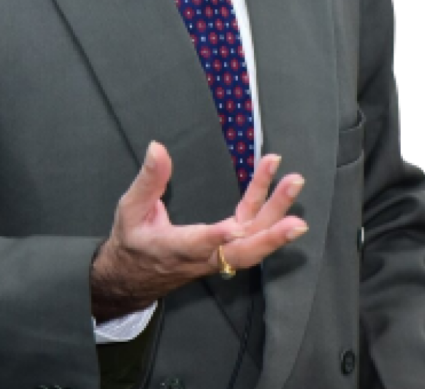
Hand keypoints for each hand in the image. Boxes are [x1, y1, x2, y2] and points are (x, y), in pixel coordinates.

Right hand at [90, 141, 306, 321]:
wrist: (134, 277)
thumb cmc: (132, 240)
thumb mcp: (130, 208)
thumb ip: (148, 180)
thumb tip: (157, 147)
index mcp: (173, 248)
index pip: (197, 245)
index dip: (216, 238)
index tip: (234, 228)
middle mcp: (202, 257)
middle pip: (242, 251)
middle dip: (270, 231)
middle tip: (295, 209)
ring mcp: (217, 256)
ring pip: (253, 243)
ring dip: (277, 215)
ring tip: (294, 183)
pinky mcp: (225, 249)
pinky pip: (251, 234)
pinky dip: (268, 213)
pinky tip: (280, 189)